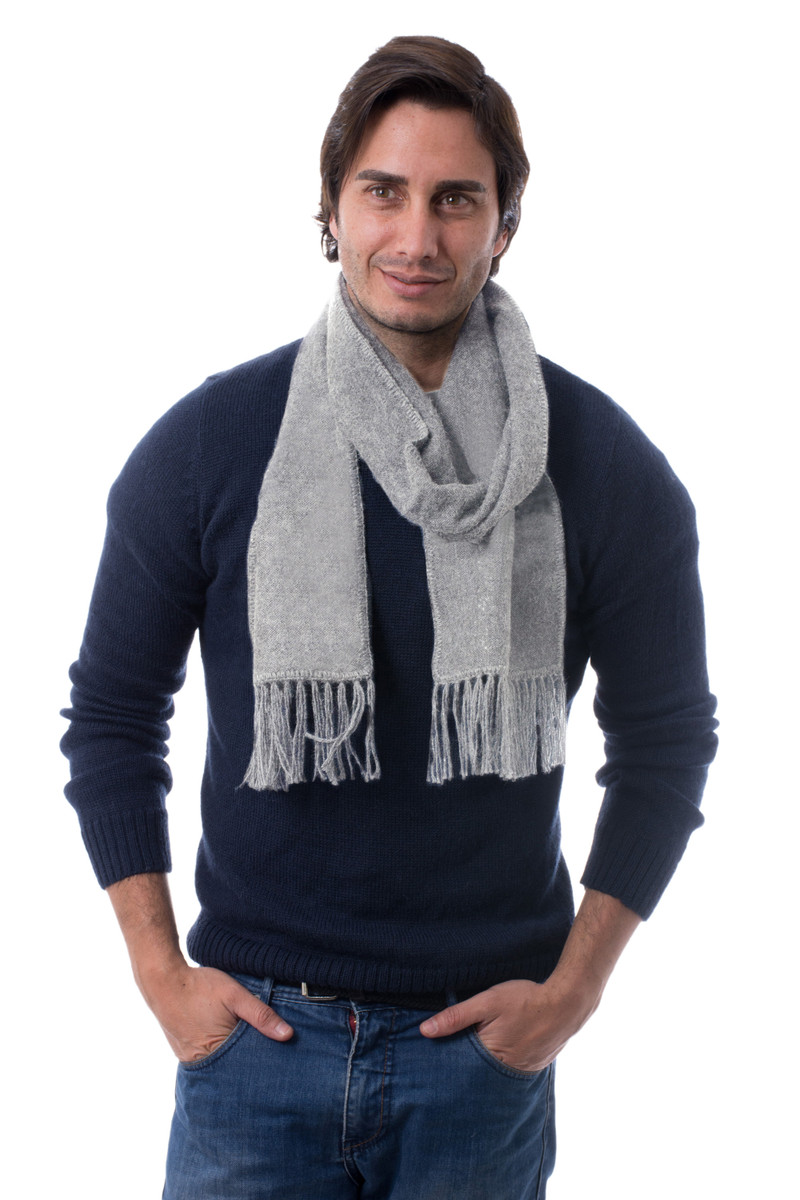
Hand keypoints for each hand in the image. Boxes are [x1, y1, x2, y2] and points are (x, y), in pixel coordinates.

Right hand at [143, 962, 293, 1062]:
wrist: (163, 981)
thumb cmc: (200, 987)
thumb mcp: (235, 996)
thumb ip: (261, 1015)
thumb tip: (288, 1035)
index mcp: (218, 1051)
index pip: (249, 1065)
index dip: (264, 1060)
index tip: (279, 1058)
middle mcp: (203, 1062)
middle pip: (235, 1068)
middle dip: (250, 1062)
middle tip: (267, 1055)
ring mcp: (191, 1059)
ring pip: (222, 1064)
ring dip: (235, 1057)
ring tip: (248, 1048)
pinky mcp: (184, 1052)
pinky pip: (208, 1059)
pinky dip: (220, 1052)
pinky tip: (228, 1042)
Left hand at [419, 977, 596, 1072]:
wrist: (568, 1002)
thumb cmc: (525, 1000)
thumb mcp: (487, 1002)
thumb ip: (456, 1017)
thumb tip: (425, 1031)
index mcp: (490, 1056)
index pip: (460, 1065)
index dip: (449, 1056)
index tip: (436, 1052)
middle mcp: (506, 1071)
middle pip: (477, 1070)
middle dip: (468, 1061)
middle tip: (464, 1042)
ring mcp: (523, 1071)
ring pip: (495, 1069)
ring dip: (487, 1060)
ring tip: (486, 1043)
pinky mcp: (535, 1066)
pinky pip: (513, 1067)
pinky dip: (505, 1058)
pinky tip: (506, 1044)